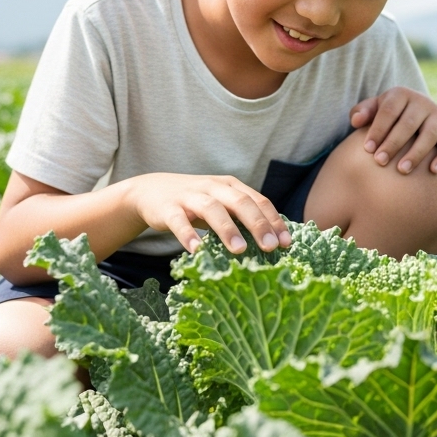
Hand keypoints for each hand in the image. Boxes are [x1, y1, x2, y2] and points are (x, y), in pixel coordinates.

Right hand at [118, 173, 291, 253]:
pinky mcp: (168, 208)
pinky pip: (179, 221)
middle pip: (240, 202)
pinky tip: (196, 250)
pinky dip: (188, 234)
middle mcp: (213, 187)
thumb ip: (241, 218)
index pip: (258, 201)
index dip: (274, 220)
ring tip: (239, 250)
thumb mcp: (221, 204)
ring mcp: (190, 196)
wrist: (151, 191)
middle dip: (257, 224)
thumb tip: (273, 243)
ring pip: (212, 209)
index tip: (286, 243)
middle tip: (270, 247)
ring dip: (227, 228)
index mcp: (230, 186)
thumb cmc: (195, 204)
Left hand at [349, 87, 436, 174]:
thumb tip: (356, 121)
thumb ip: (362, 112)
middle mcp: (422, 102)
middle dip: (393, 144)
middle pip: (408, 124)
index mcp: (400, 94)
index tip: (367, 149)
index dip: (378, 130)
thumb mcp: (374, 109)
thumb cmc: (388, 115)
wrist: (416, 113)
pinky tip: (433, 171)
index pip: (389, 111)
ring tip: (402, 170)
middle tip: (380, 161)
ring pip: (429, 134)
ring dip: (416, 153)